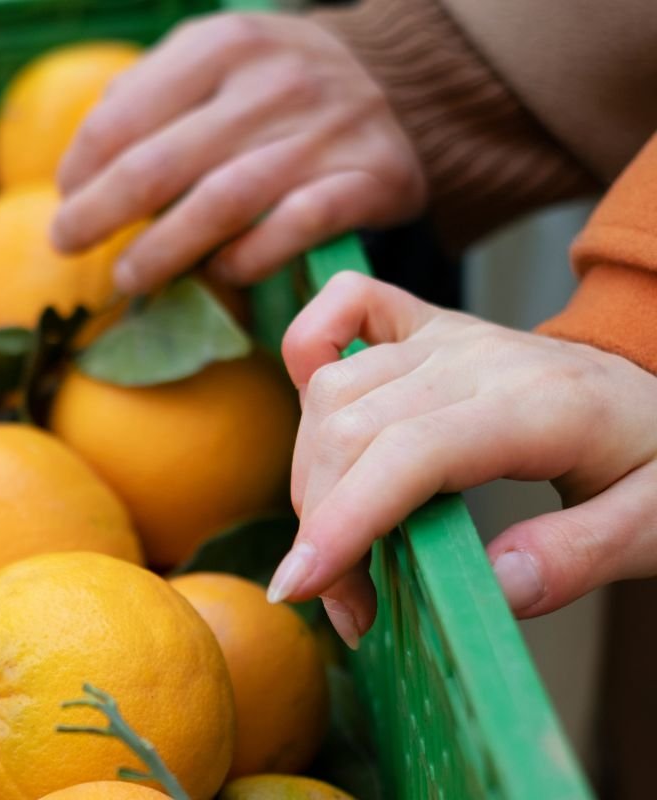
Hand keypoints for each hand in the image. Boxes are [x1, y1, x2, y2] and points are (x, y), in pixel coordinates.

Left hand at [50, 12, 424, 293]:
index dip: (82, 167)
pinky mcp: (371, 177)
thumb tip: (83, 166)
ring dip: (162, 251)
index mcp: (224, 43)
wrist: (401, 82)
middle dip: (99, 214)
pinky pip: (294, 228)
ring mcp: (325, 130)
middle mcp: (275, 81)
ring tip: (128, 276)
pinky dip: (247, 257)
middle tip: (67, 243)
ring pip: (221, 203)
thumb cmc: (275, 84)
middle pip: (160, 165)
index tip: (64, 199)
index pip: (125, 116)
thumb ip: (149, 94)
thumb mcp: (214, 58)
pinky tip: (217, 273)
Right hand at [269, 272, 656, 648]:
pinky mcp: (424, 326)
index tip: (301, 585)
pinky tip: (309, 407)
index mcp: (538, 404)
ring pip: (331, 390)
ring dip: (309, 476)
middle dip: (322, 524)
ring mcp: (445, 336)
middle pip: (352, 429)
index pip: (411, 453)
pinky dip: (308, 347)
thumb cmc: (656, 458)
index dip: (344, 519)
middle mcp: (478, 358)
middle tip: (346, 604)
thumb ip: (579, 557)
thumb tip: (493, 586)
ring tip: (335, 548)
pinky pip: (345, 308)